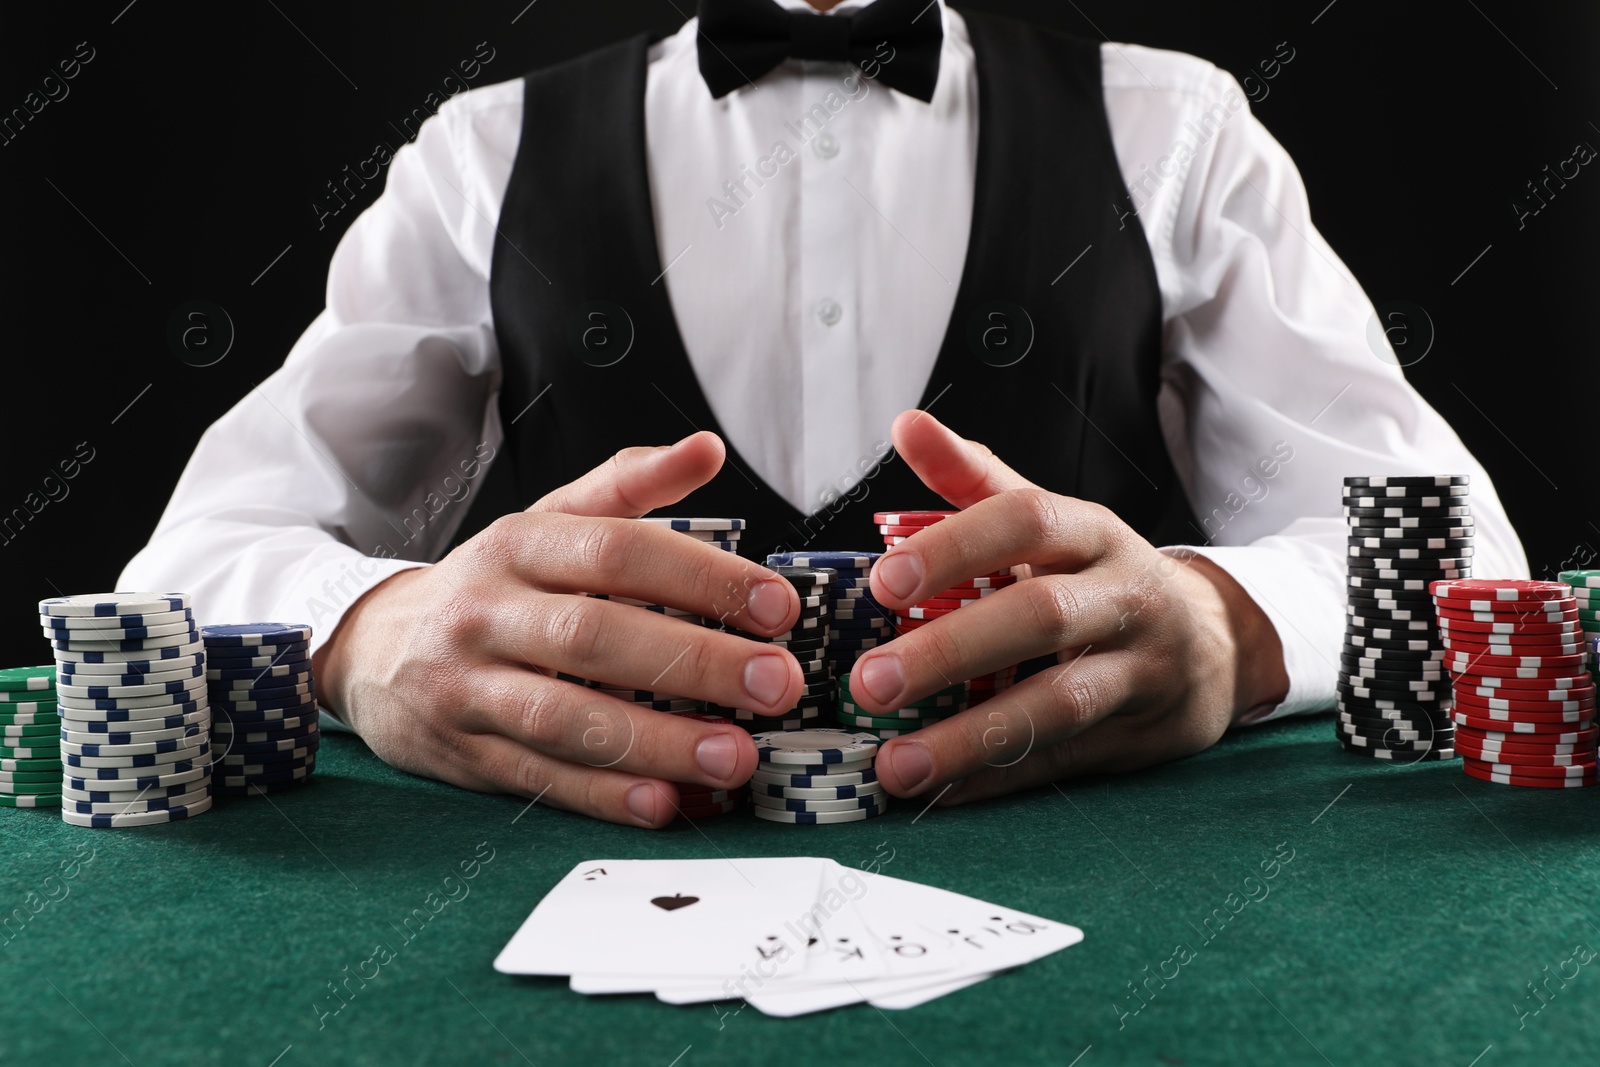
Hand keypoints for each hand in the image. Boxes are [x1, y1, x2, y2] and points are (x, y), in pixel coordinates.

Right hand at [313, 431, 806, 827]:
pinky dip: (603, 795)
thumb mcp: (548, 521)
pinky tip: (662, 804)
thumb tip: (707, 450)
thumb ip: (629, 487)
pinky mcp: (463, 752)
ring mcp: (469, 686)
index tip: (777, 607)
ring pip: (566, 717)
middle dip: (695, 662)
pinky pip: (539, 777)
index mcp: (520, 545)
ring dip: (658, 742)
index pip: (618, 550)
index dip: (701, 577)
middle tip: (776, 684)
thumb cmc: (491, 586)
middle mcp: (488, 612)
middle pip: (595, 636)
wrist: (371, 648)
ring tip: (736, 756)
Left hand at [851, 411, 1289, 803]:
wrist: (1213, 641)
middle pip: (1041, 616)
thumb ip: (974, 479)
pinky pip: (1065, 760)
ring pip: (1058, 703)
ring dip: (971, 737)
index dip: (955, 546)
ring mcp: (1141, 668)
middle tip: (869, 681)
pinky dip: (998, 780)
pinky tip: (940, 792)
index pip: (1026, 519)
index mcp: (1093, 531)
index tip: (882, 582)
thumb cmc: (1098, 575)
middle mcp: (1125, 594)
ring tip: (896, 764)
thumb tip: (907, 425)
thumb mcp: (1051, 520)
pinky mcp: (1143, 733)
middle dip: (951, 651)